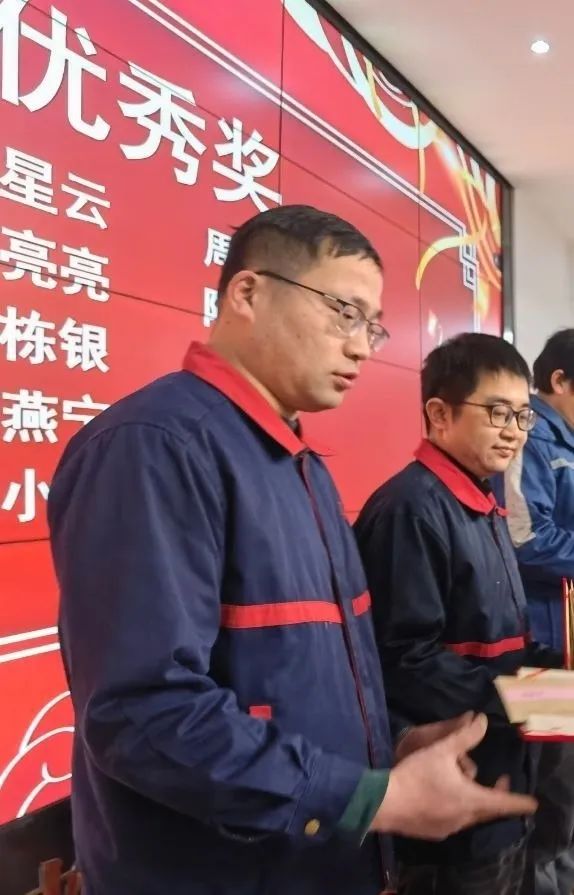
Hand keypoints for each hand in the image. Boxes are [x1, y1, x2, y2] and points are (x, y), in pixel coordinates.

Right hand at [371, 713, 536, 839]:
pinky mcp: (435, 832)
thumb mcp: (442, 750)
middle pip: (488, 809)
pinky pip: (454, 820)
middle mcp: (465, 818)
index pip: (504, 802)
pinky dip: (456, 808)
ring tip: (465, 782)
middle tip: (501, 781)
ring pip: (470, 814)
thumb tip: (482, 720)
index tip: (533, 803)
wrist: (384, 803)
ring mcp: (449, 828)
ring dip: (473, 799)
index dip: (519, 801)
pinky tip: (444, 797)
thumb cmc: (416, 775)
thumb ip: (464, 736)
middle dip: (496, 794)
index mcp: (472, 800)